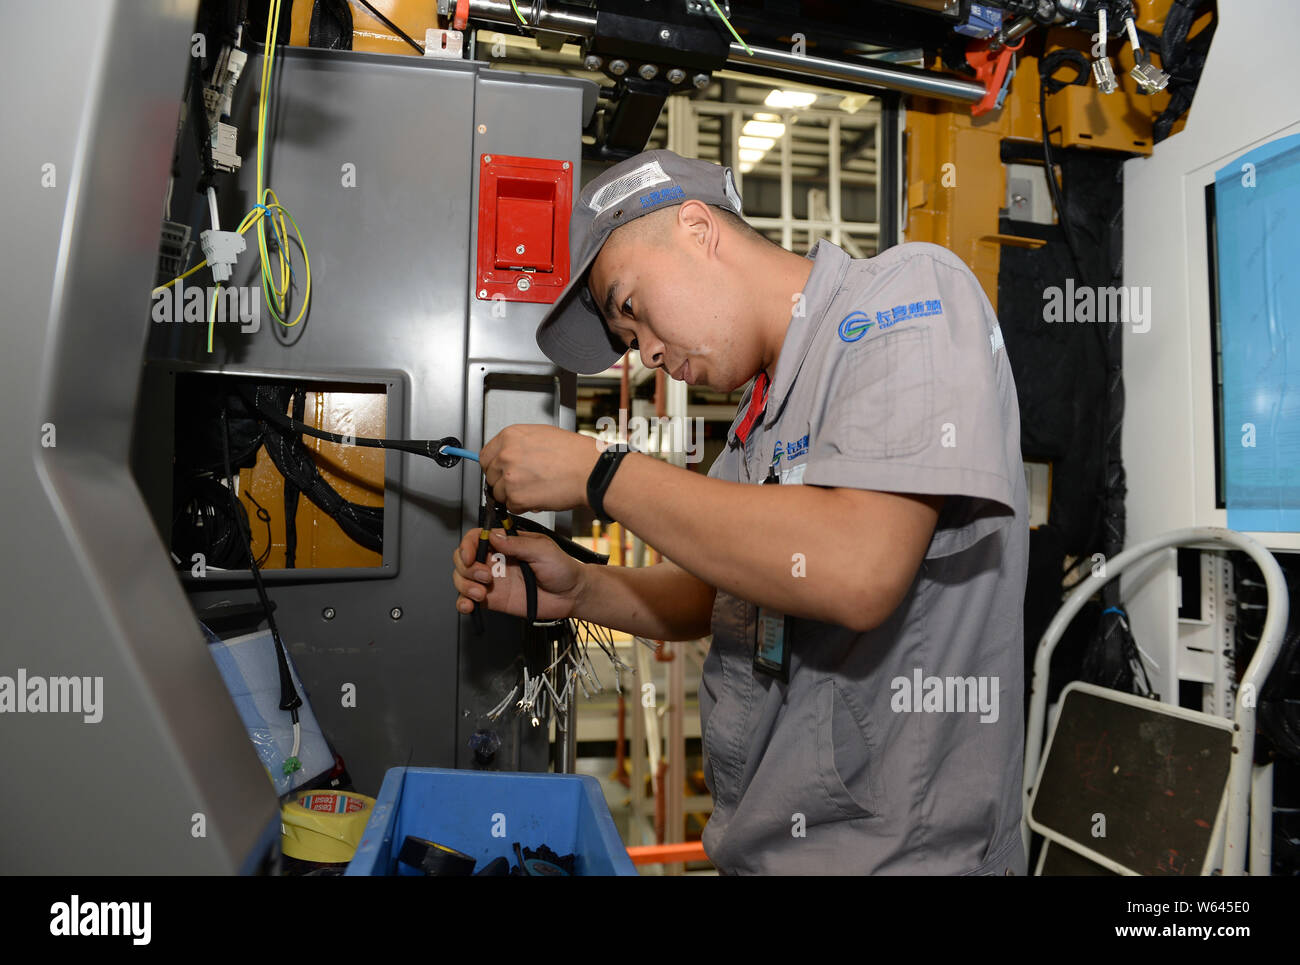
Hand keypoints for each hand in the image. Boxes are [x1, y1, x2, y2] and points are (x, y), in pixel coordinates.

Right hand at [451, 527, 586, 620]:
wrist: (571, 595)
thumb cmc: (562, 569)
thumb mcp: (543, 549)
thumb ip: (517, 544)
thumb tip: (494, 536)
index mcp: (506, 544)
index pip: (476, 538)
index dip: (467, 545)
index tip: (470, 556)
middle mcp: (496, 560)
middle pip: (464, 558)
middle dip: (467, 568)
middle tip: (485, 576)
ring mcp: (493, 580)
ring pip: (462, 578)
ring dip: (464, 585)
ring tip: (480, 592)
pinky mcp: (494, 599)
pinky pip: (470, 600)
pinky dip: (463, 602)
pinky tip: (469, 605)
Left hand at [479, 424, 599, 513]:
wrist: (589, 471)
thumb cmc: (574, 454)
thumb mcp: (541, 435)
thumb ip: (519, 444)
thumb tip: (507, 453)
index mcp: (510, 436)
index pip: (485, 456)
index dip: (495, 466)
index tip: (501, 471)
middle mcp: (506, 454)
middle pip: (490, 476)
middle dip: (504, 482)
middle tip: (523, 482)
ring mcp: (509, 477)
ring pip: (499, 493)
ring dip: (513, 495)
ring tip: (535, 488)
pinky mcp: (517, 497)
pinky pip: (511, 506)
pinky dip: (523, 506)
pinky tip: (538, 496)